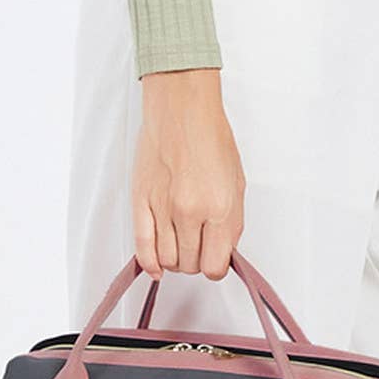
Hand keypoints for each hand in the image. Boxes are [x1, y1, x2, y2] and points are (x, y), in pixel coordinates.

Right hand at [132, 69, 244, 280]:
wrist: (182, 110)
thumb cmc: (211, 140)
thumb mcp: (237, 185)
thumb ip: (231, 225)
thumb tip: (223, 253)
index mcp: (219, 209)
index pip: (214, 266)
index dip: (215, 267)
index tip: (213, 259)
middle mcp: (190, 212)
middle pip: (190, 266)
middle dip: (196, 261)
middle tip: (198, 245)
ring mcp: (163, 209)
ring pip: (167, 260)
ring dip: (175, 260)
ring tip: (180, 246)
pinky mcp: (142, 202)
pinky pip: (143, 247)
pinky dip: (150, 263)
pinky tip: (156, 268)